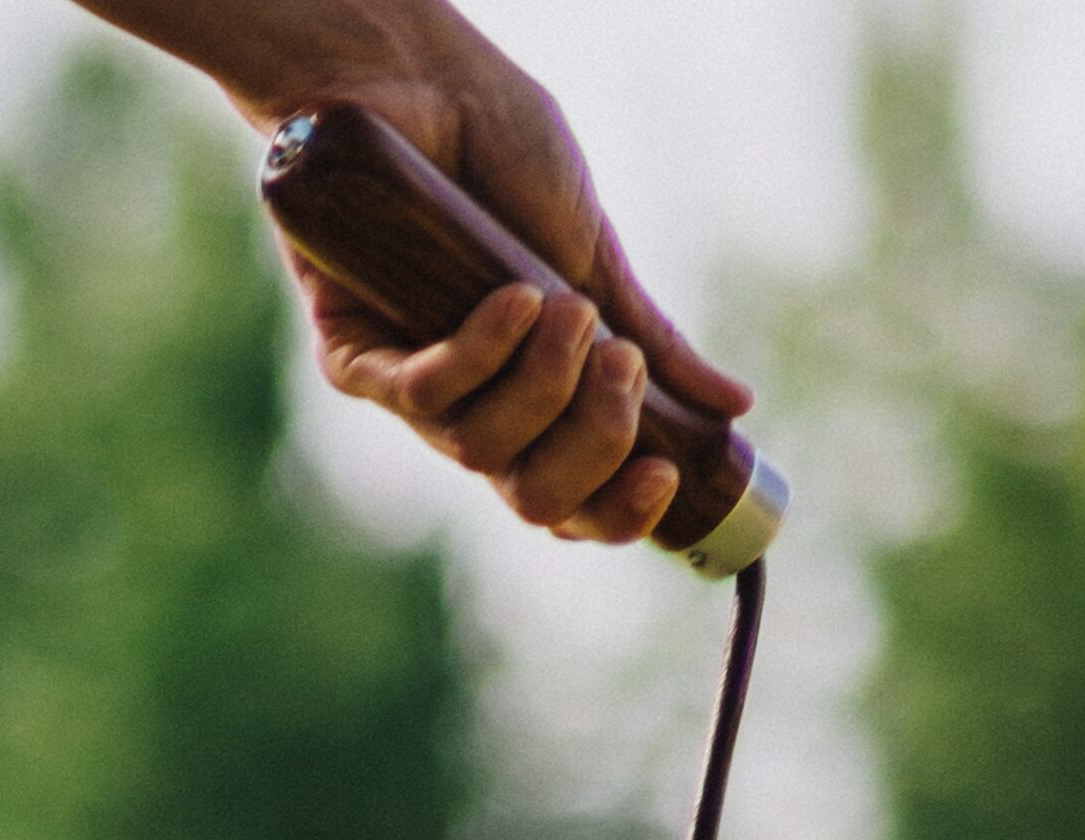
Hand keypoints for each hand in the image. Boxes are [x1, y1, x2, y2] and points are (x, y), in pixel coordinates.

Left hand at [275, 24, 750, 548]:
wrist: (434, 83)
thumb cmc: (510, 158)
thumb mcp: (596, 256)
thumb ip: (652, 340)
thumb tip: (731, 408)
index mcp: (531, 401)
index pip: (572, 498)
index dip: (616, 511)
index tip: (663, 473)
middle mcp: (471, 410)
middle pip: (531, 497)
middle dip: (592, 442)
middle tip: (614, 362)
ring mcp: (410, 388)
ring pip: (481, 450)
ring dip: (542, 384)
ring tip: (562, 305)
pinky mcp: (353, 356)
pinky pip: (422, 394)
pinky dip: (478, 353)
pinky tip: (512, 299)